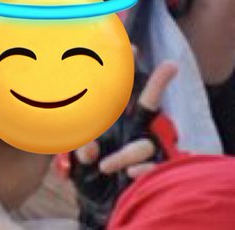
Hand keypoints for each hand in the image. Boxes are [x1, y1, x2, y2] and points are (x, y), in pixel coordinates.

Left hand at [69, 58, 177, 228]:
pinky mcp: (152, 169)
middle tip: (170, 66)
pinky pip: (152, 167)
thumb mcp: (76, 159)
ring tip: (105, 166)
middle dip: (158, 84)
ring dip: (125, 155)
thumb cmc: (87, 169)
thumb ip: (79, 150)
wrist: (96, 198)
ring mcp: (144, 148)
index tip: (130, 48)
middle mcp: (132, 130)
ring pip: (144, 144)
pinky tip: (127, 174)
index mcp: (113, 121)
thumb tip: (88, 147)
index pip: (119, 94)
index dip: (124, 71)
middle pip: (149, 104)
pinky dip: (139, 170)